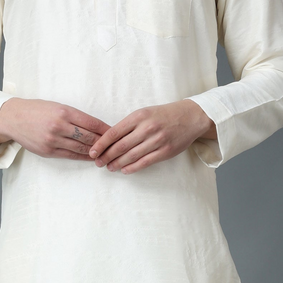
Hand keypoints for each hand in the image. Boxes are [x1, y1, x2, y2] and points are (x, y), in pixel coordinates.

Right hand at [0, 98, 110, 160]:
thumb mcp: (57, 106)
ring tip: (106, 153)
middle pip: (88, 137)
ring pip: (81, 148)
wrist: (14, 118)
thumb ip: (74, 116)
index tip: (115, 132)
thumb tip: (94, 126)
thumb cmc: (37, 109)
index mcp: (64, 111)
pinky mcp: (48, 151)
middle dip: (103, 142)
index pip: (91, 122)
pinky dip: (82, 157)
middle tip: (115, 145)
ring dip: (95, 152)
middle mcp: (59, 126)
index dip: (105, 129)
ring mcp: (53, 140)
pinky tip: (90, 157)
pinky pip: (70, 155)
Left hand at [88, 100, 216, 173]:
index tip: (93, 151)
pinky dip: (132, 168)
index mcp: (138, 116)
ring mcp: (156, 140)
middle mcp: (146, 128)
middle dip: (106, 156)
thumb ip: (129, 125)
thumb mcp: (144, 113)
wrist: (189, 117)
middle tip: (97, 162)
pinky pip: (145, 162)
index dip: (101, 144)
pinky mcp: (165, 151)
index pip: (114, 132)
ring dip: (117, 164)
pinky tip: (124, 170)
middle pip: (120, 146)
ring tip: (109, 167)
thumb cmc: (163, 114)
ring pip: (131, 156)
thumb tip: (110, 139)